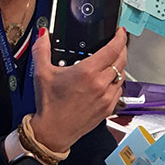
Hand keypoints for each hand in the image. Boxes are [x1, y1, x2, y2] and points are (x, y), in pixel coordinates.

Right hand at [28, 27, 127, 151]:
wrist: (53, 131)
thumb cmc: (49, 105)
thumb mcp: (41, 73)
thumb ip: (42, 50)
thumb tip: (43, 34)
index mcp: (87, 72)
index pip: (113, 50)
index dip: (120, 38)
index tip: (120, 32)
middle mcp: (100, 84)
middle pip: (121, 61)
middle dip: (122, 49)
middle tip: (117, 43)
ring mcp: (106, 98)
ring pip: (122, 76)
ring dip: (119, 66)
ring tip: (112, 61)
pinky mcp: (108, 109)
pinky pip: (119, 90)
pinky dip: (116, 82)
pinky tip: (108, 80)